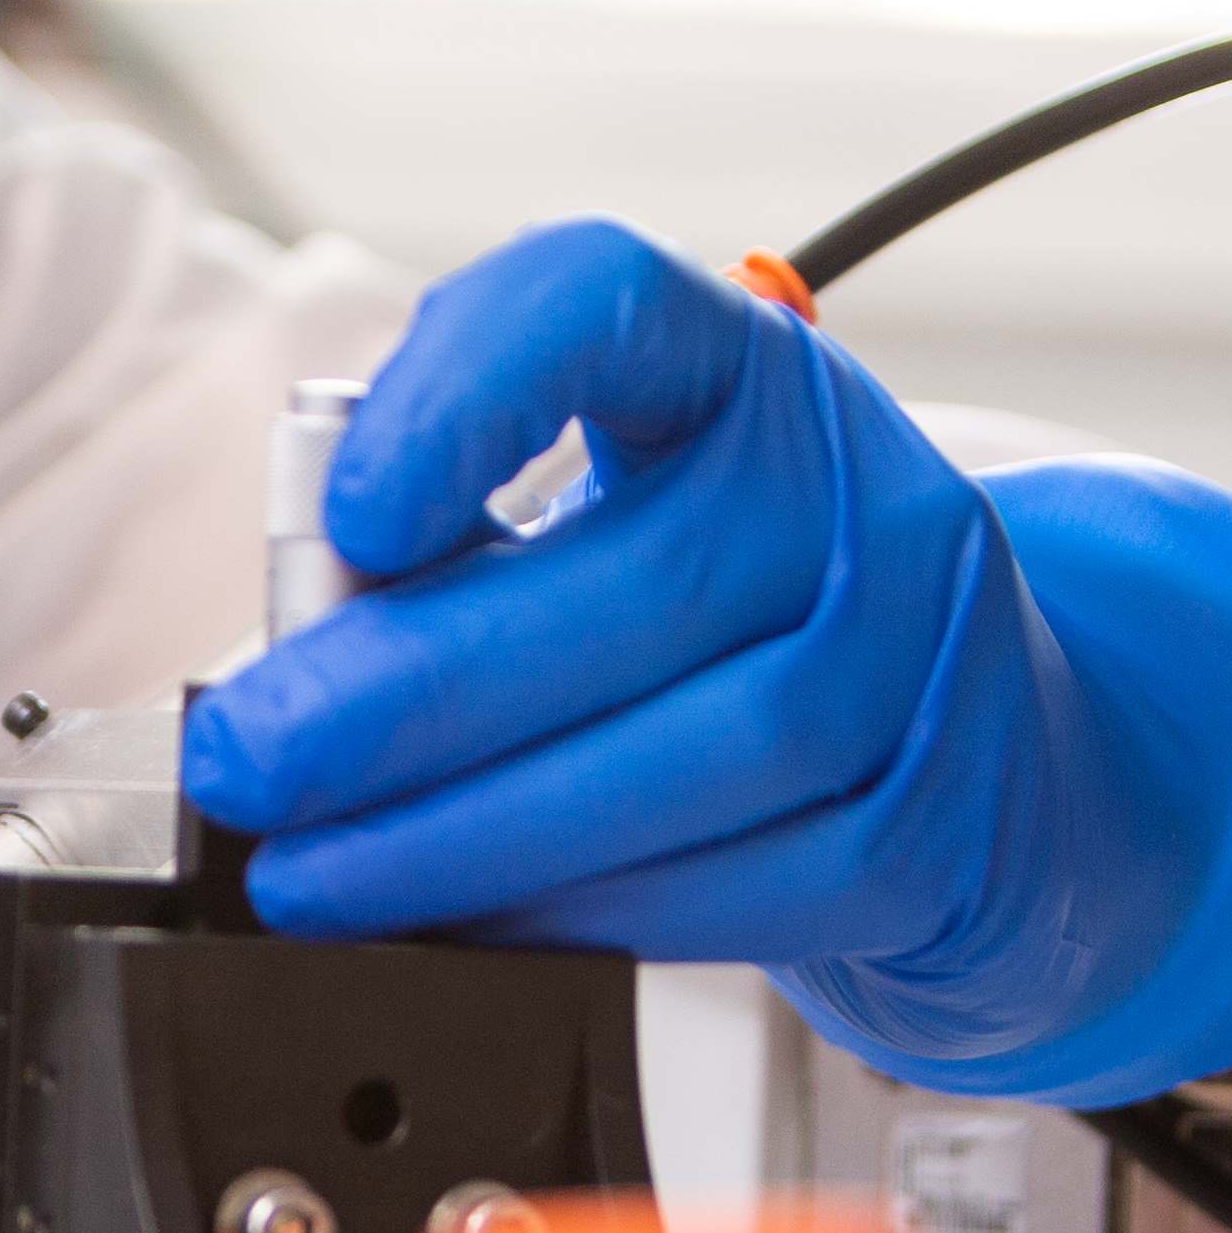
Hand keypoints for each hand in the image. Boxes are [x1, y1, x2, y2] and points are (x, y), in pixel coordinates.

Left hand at [181, 222, 1231, 1104]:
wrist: (982, 758)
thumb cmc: (734, 619)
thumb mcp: (609, 517)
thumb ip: (454, 541)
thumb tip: (293, 647)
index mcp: (741, 375)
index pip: (608, 308)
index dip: (471, 390)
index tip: (351, 509)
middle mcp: (858, 494)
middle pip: (639, 582)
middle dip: (407, 696)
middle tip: (249, 764)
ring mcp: (921, 660)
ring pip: (693, 759)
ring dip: (469, 834)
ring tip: (315, 874)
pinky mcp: (929, 828)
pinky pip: (738, 888)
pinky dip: (576, 913)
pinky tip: (460, 924)